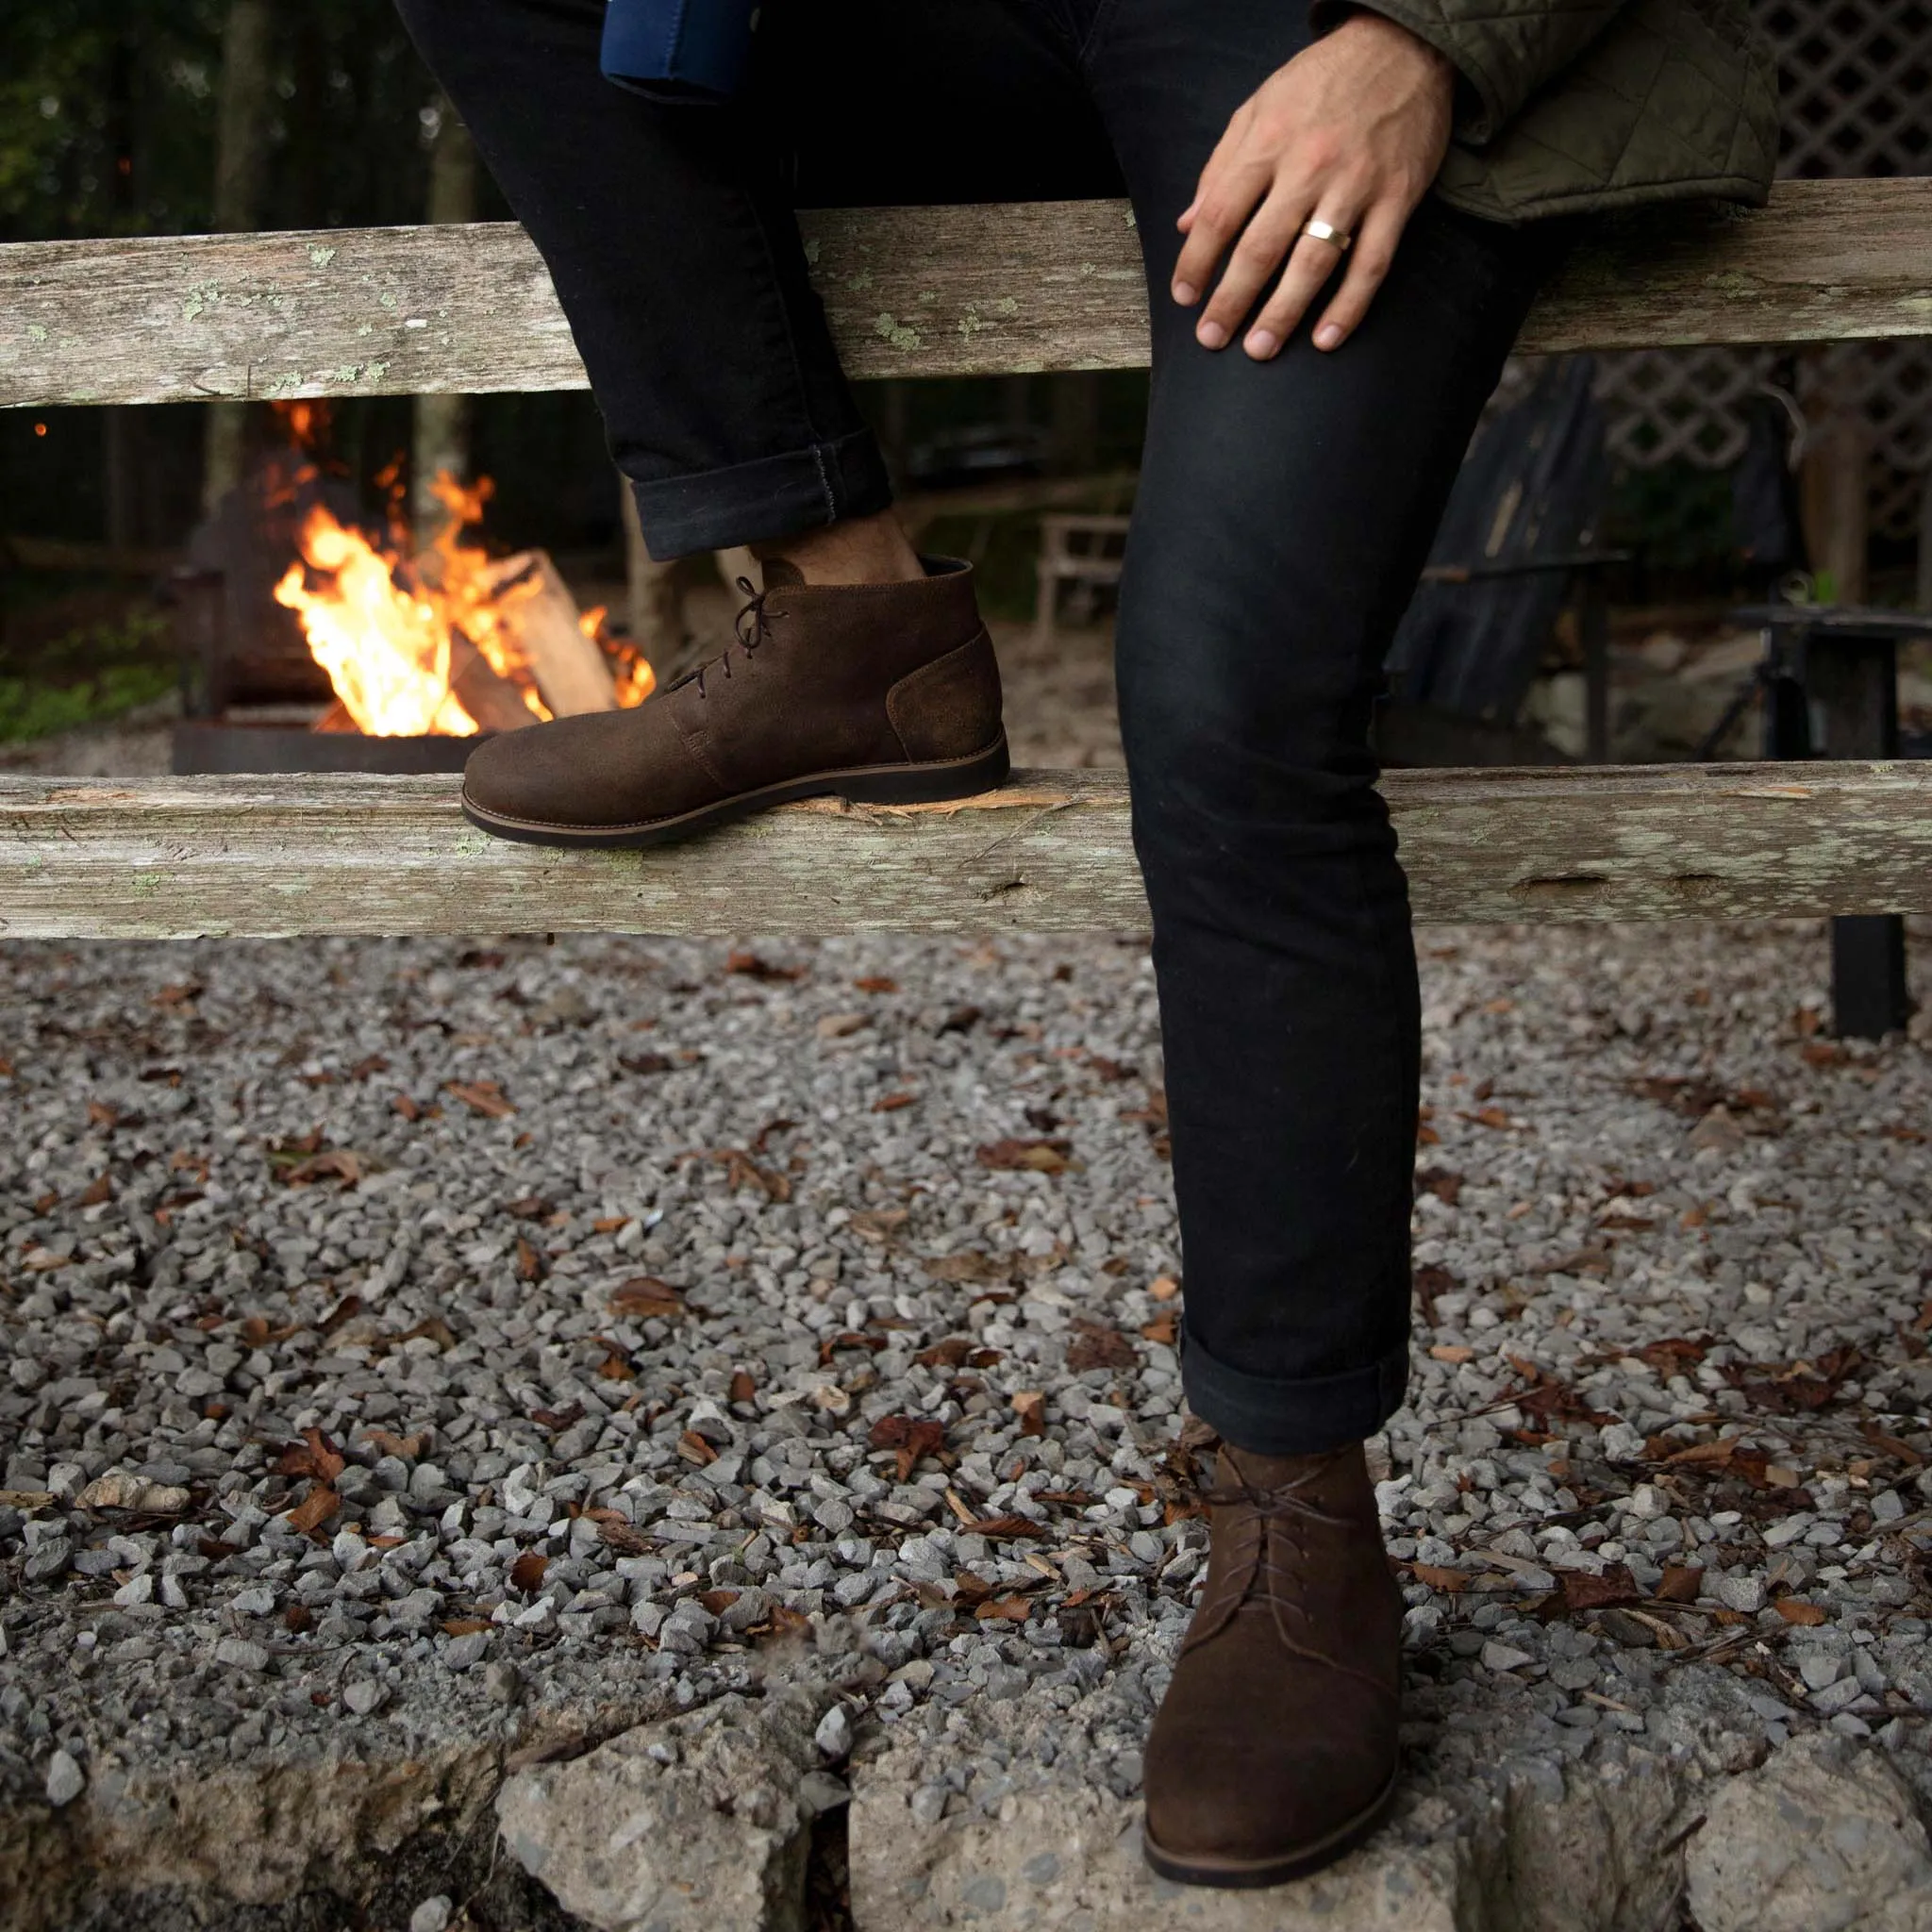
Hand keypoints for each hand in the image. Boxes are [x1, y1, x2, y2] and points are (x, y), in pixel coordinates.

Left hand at [1172, 14, 1453, 357]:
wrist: (1404, 47)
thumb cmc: (1323, 80)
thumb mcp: (1259, 106)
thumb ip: (1221, 168)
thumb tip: (1187, 224)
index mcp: (1269, 143)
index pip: (1221, 214)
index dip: (1197, 260)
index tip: (1185, 296)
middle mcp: (1309, 167)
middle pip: (1261, 247)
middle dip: (1232, 299)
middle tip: (1213, 337)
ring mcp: (1356, 186)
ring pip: (1314, 263)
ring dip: (1284, 313)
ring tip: (1260, 347)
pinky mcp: (1397, 200)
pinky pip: (1372, 264)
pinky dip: (1350, 306)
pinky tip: (1327, 338)